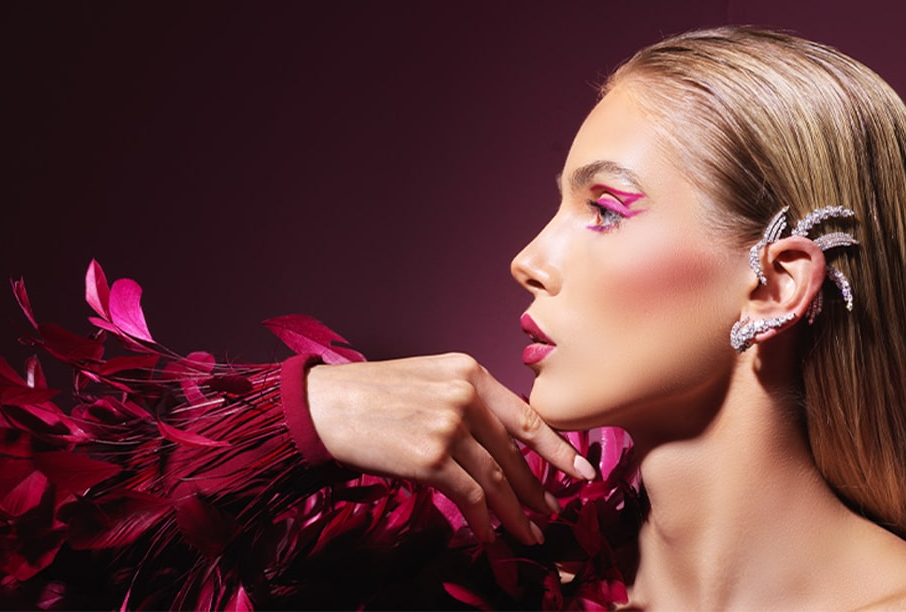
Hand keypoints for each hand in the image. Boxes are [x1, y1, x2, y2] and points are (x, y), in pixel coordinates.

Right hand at [304, 353, 595, 544]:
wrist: (323, 407)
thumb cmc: (372, 397)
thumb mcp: (428, 381)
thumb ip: (468, 401)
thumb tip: (501, 442)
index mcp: (470, 372)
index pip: (527, 415)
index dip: (557, 448)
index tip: (581, 470)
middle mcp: (465, 396)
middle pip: (514, 453)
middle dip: (537, 489)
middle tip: (553, 512)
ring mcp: (449, 426)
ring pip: (497, 479)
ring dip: (515, 512)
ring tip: (529, 533)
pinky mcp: (430, 458)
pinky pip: (470, 496)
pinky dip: (483, 519)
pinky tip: (490, 534)